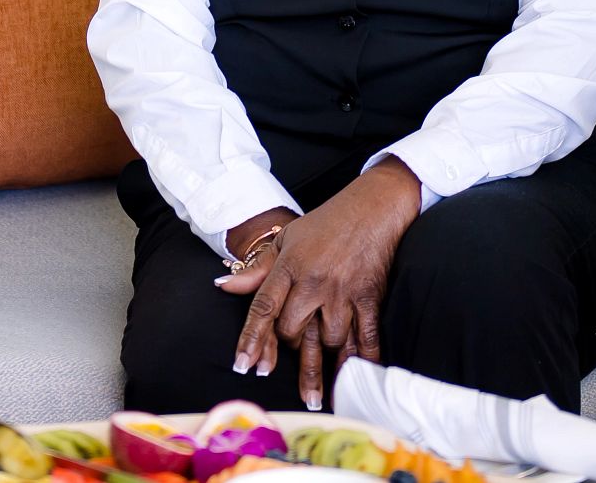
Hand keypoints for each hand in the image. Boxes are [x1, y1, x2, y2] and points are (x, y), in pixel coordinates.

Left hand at [221, 157, 421, 408]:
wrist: (372, 207)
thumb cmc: (325, 223)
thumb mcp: (286, 239)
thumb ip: (256, 269)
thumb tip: (223, 286)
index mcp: (290, 266)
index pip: (264, 307)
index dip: (252, 339)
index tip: (244, 367)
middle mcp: (314, 282)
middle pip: (294, 330)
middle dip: (288, 347)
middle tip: (287, 355)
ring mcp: (343, 291)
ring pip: (327, 340)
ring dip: (321, 360)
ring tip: (315, 387)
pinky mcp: (369, 297)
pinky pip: (365, 337)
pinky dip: (360, 361)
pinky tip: (351, 381)